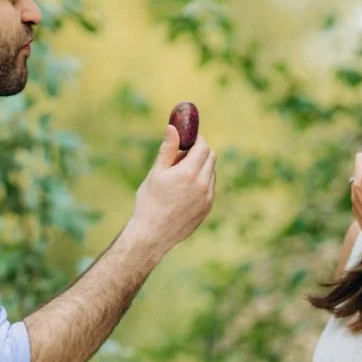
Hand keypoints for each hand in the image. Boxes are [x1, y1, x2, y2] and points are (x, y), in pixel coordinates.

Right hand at [128, 125, 215, 259]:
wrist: (152, 234)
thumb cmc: (150, 202)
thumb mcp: (156, 172)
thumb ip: (168, 149)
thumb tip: (173, 127)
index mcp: (188, 172)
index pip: (203, 147)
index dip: (196, 140)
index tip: (187, 140)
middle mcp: (203, 184)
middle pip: (211, 157)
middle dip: (200, 152)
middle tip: (183, 156)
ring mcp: (207, 198)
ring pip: (212, 173)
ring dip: (202, 167)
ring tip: (181, 175)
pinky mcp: (207, 208)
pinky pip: (210, 188)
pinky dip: (202, 182)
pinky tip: (184, 189)